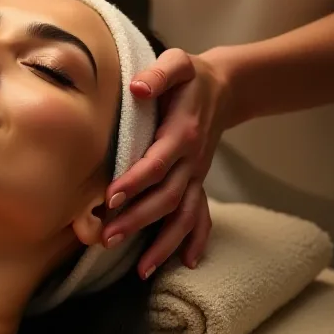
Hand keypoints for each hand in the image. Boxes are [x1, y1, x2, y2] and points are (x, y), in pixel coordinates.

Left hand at [102, 48, 232, 277]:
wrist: (225, 88)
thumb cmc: (190, 77)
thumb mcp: (177, 64)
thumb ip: (159, 73)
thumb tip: (138, 86)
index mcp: (182, 133)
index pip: (156, 163)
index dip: (135, 181)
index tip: (109, 198)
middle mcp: (192, 160)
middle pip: (167, 197)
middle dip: (138, 220)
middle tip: (108, 238)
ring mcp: (196, 175)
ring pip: (183, 215)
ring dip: (163, 243)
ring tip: (140, 270)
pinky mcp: (197, 182)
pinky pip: (200, 216)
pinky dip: (195, 240)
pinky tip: (185, 264)